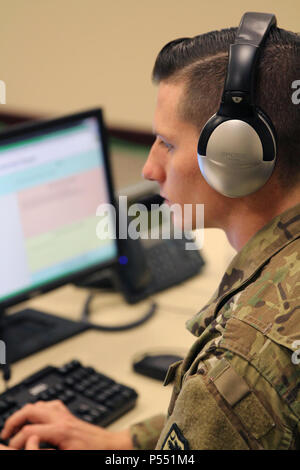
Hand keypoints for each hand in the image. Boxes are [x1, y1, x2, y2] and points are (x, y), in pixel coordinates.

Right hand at [0, 400, 132, 449]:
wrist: (111, 446)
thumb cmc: (94, 453)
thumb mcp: (68, 456)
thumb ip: (46, 451)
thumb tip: (33, 447)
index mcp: (60, 430)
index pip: (28, 431)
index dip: (15, 441)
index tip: (10, 448)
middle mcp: (62, 418)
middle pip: (30, 410)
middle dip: (14, 420)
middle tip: (5, 433)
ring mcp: (66, 415)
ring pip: (39, 404)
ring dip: (25, 413)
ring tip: (16, 426)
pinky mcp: (69, 415)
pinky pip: (51, 405)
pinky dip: (39, 409)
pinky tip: (36, 417)